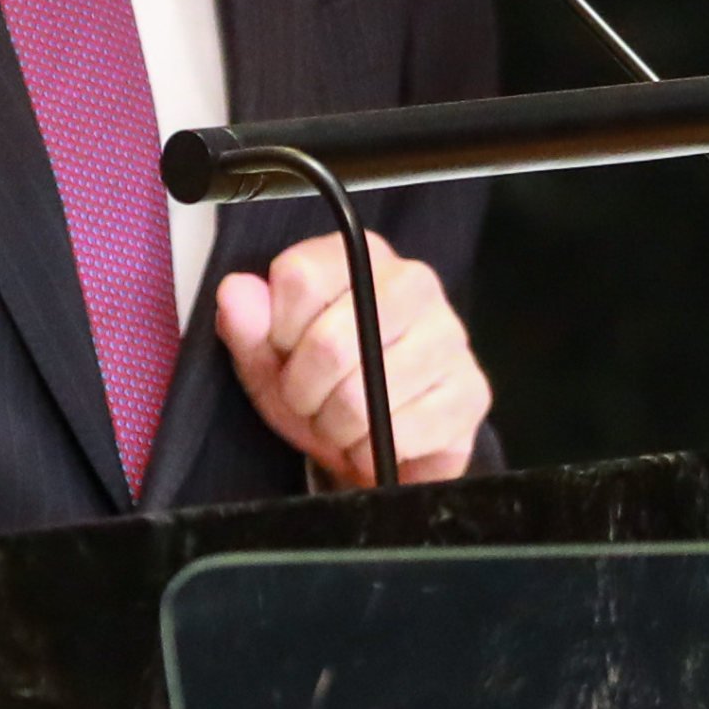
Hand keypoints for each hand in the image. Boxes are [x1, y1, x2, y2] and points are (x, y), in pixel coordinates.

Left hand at [214, 231, 490, 488]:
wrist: (378, 442)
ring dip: (338, 427)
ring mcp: (449, 334)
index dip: (278, 331)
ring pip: (364, 395)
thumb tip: (237, 291)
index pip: (300, 277)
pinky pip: (403, 432)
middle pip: (330, 342)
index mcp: (358, 257)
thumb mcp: (268, 358)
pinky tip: (377, 438)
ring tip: (344, 422)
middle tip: (311, 403)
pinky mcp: (471, 390)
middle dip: (305, 393)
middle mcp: (412, 282)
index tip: (284, 352)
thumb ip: (247, 325)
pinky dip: (374, 450)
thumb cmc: (322, 387)